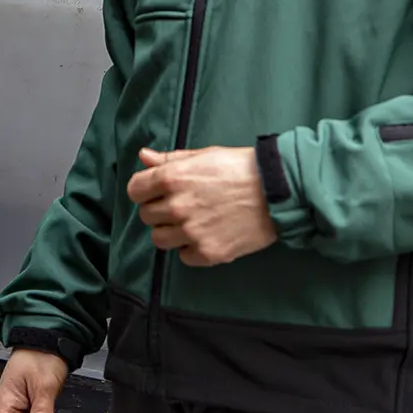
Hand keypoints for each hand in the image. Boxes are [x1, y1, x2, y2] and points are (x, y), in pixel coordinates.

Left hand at [125, 145, 276, 266]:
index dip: (144, 191)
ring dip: (171, 232)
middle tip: (180, 206)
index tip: (155, 192)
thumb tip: (143, 157)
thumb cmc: (240, 168)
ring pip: (160, 239)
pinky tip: (206, 235)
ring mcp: (192, 232)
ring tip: (191, 223)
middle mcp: (177, 207)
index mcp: (172, 178)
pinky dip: (191, 249)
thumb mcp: (202, 156)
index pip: (135, 191)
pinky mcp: (208, 253)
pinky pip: (183, 256)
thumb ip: (169, 160)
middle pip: (146, 216)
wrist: (277, 191)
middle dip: (159, 210)